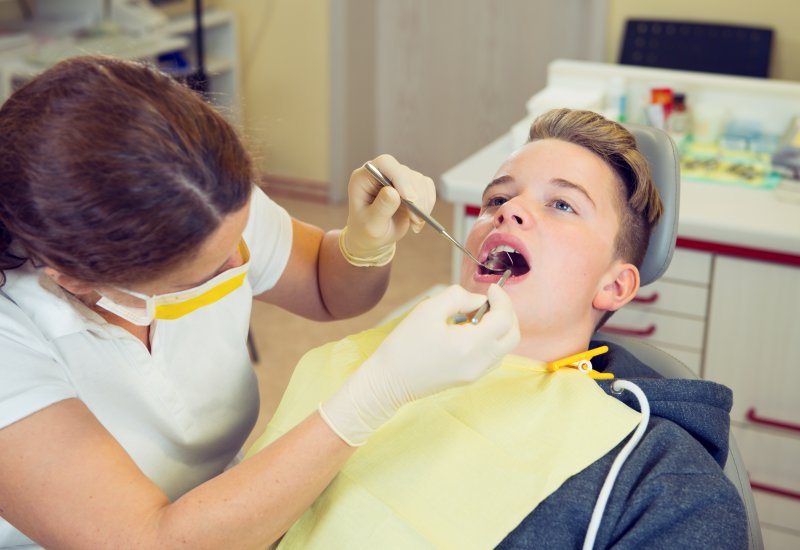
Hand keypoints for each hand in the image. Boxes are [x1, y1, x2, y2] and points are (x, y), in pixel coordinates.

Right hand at [320, 284, 519, 444]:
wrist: (388, 382)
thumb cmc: (404, 344)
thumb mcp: (428, 310)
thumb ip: (458, 297)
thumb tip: (478, 300)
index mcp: (471, 345)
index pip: (504, 319)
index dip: (502, 299)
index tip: (491, 288)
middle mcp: (479, 362)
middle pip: (512, 336)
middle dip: (506, 313)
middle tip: (489, 300)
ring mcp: (476, 374)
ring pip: (504, 348)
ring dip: (499, 327)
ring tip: (474, 315)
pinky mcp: (469, 379)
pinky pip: (493, 357)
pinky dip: (490, 340)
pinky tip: (469, 332)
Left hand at [340, 154, 434, 264]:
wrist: (373, 237)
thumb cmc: (366, 230)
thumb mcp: (371, 224)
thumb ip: (381, 208)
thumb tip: (393, 192)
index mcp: (364, 177)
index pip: (385, 164)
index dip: (399, 177)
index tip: (409, 199)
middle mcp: (381, 173)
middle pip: (405, 172)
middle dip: (415, 196)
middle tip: (416, 219)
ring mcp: (397, 178)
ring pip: (419, 180)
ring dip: (422, 203)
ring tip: (415, 223)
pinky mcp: (411, 185)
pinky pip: (427, 187)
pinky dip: (427, 204)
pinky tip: (418, 221)